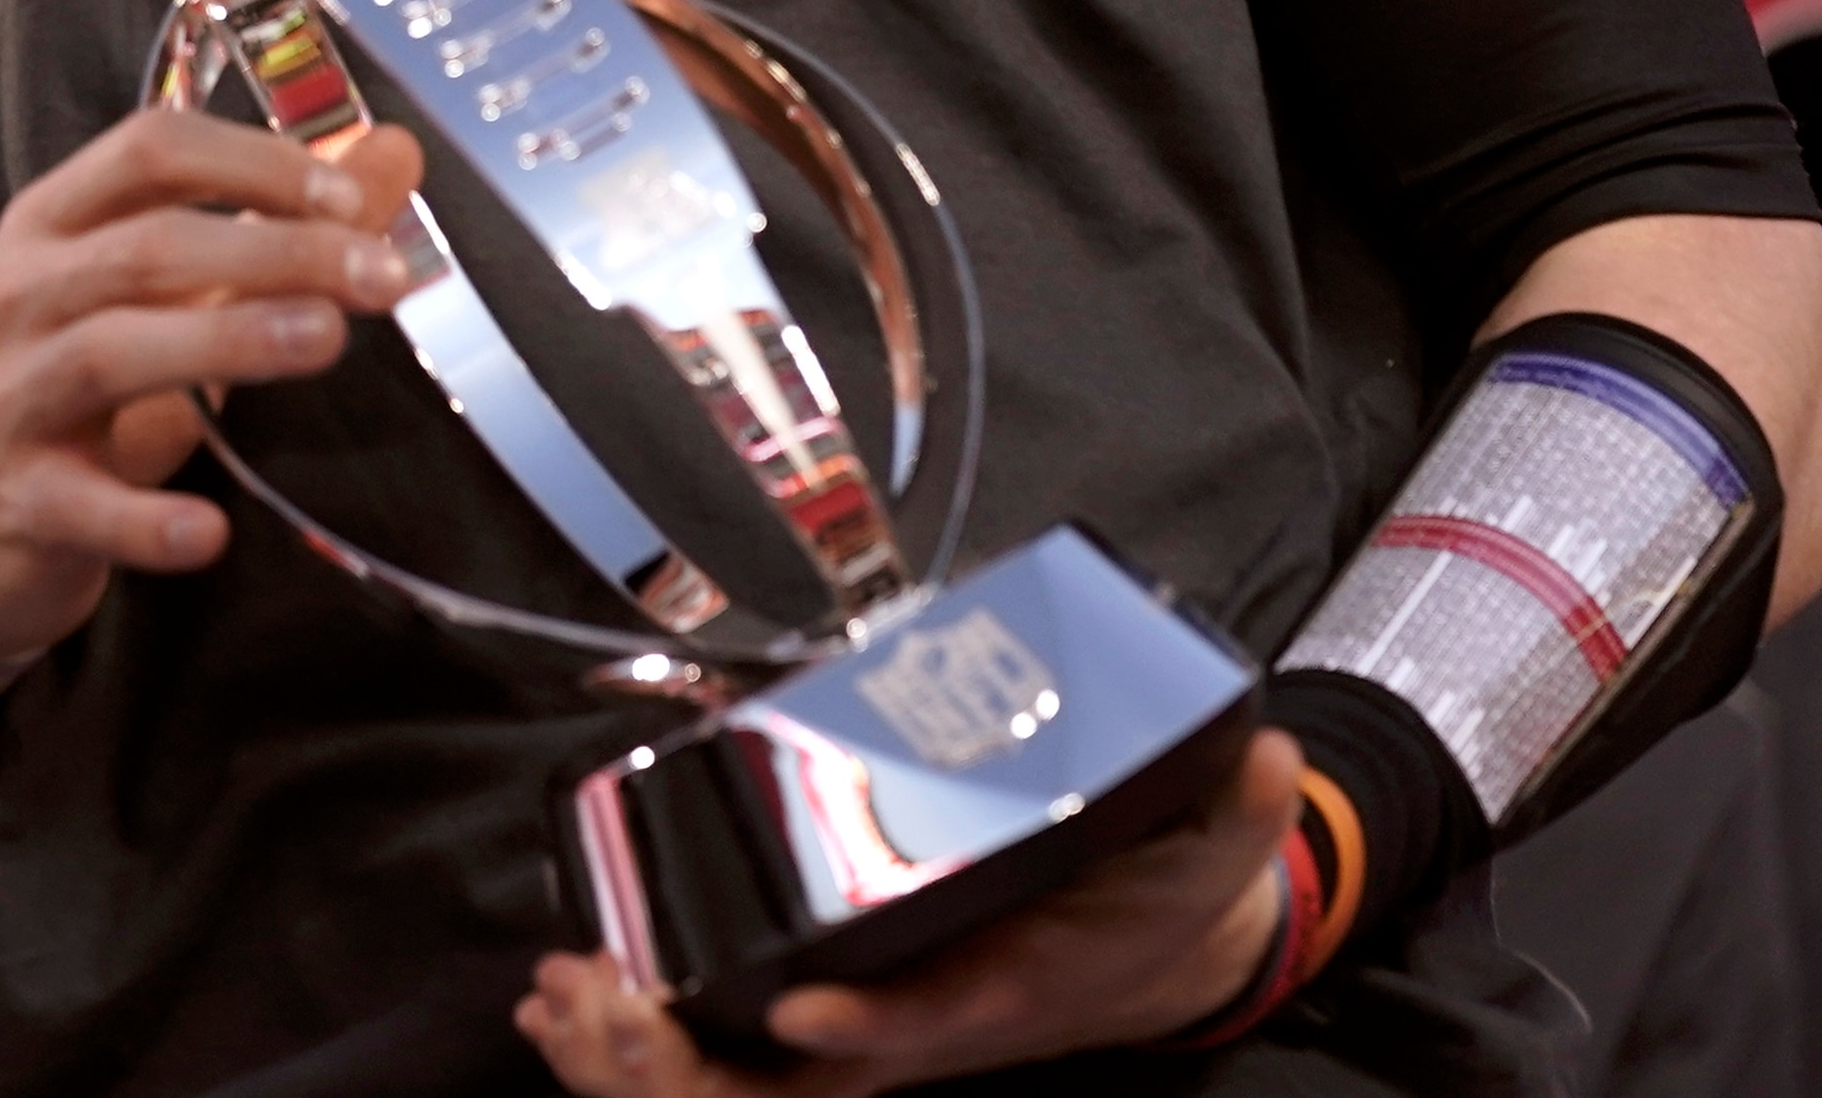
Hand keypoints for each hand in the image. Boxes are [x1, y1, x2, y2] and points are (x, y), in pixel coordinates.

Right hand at [0, 107, 425, 668]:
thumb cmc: (59, 384)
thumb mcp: (147, 295)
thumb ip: (269, 224)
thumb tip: (396, 154)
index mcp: (50, 224)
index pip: (148, 151)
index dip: (253, 162)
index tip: (350, 195)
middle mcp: (18, 295)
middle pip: (147, 249)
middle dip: (274, 250)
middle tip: (380, 276)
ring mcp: (5, 398)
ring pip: (110, 353)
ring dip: (223, 342)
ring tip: (322, 340)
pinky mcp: (13, 502)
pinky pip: (81, 505)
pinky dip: (146, 520)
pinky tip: (211, 531)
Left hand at [520, 728, 1304, 1097]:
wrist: (1161, 951)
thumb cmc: (1164, 897)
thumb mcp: (1217, 851)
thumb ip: (1237, 807)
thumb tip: (1266, 756)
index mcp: (1009, 991)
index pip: (932, 1024)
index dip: (870, 1024)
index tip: (803, 1005)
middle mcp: (924, 1029)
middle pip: (795, 1087)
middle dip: (687, 1064)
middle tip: (593, 997)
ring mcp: (871, 1035)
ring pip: (742, 1089)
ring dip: (638, 1058)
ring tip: (555, 998)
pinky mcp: (835, 1020)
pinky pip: (725, 1064)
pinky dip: (641, 1046)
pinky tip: (567, 1005)